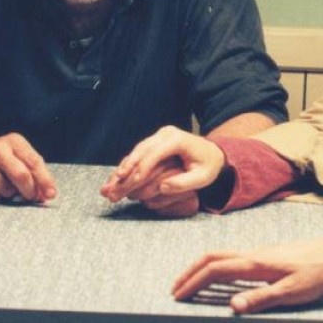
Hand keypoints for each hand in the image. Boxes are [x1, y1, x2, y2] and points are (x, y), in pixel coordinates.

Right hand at [0, 132, 56, 202]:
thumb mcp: (16, 155)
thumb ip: (33, 172)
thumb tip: (46, 195)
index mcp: (14, 142)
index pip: (34, 162)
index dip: (45, 180)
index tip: (51, 194)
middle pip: (21, 176)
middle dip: (29, 191)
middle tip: (30, 197)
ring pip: (6, 189)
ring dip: (9, 194)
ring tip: (3, 184)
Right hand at [100, 126, 224, 213]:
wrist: (212, 153)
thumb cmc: (209, 166)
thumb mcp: (203, 177)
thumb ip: (185, 183)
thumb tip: (162, 188)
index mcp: (177, 139)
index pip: (154, 154)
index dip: (142, 169)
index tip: (132, 183)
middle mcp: (166, 134)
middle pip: (141, 151)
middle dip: (126, 170)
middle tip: (113, 186)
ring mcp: (158, 136)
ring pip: (136, 152)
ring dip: (122, 169)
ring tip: (110, 185)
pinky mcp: (154, 142)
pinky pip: (138, 154)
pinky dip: (127, 166)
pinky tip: (116, 179)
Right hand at [173, 233, 322, 313]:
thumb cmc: (316, 273)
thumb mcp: (292, 292)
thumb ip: (261, 298)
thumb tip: (232, 306)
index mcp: (256, 263)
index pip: (215, 270)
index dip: (194, 283)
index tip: (178, 296)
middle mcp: (253, 253)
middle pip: (212, 257)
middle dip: (190, 272)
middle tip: (175, 289)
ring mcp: (259, 251)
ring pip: (221, 254)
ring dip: (201, 267)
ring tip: (189, 282)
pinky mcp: (265, 254)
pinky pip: (232, 256)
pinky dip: (215, 265)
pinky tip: (218, 276)